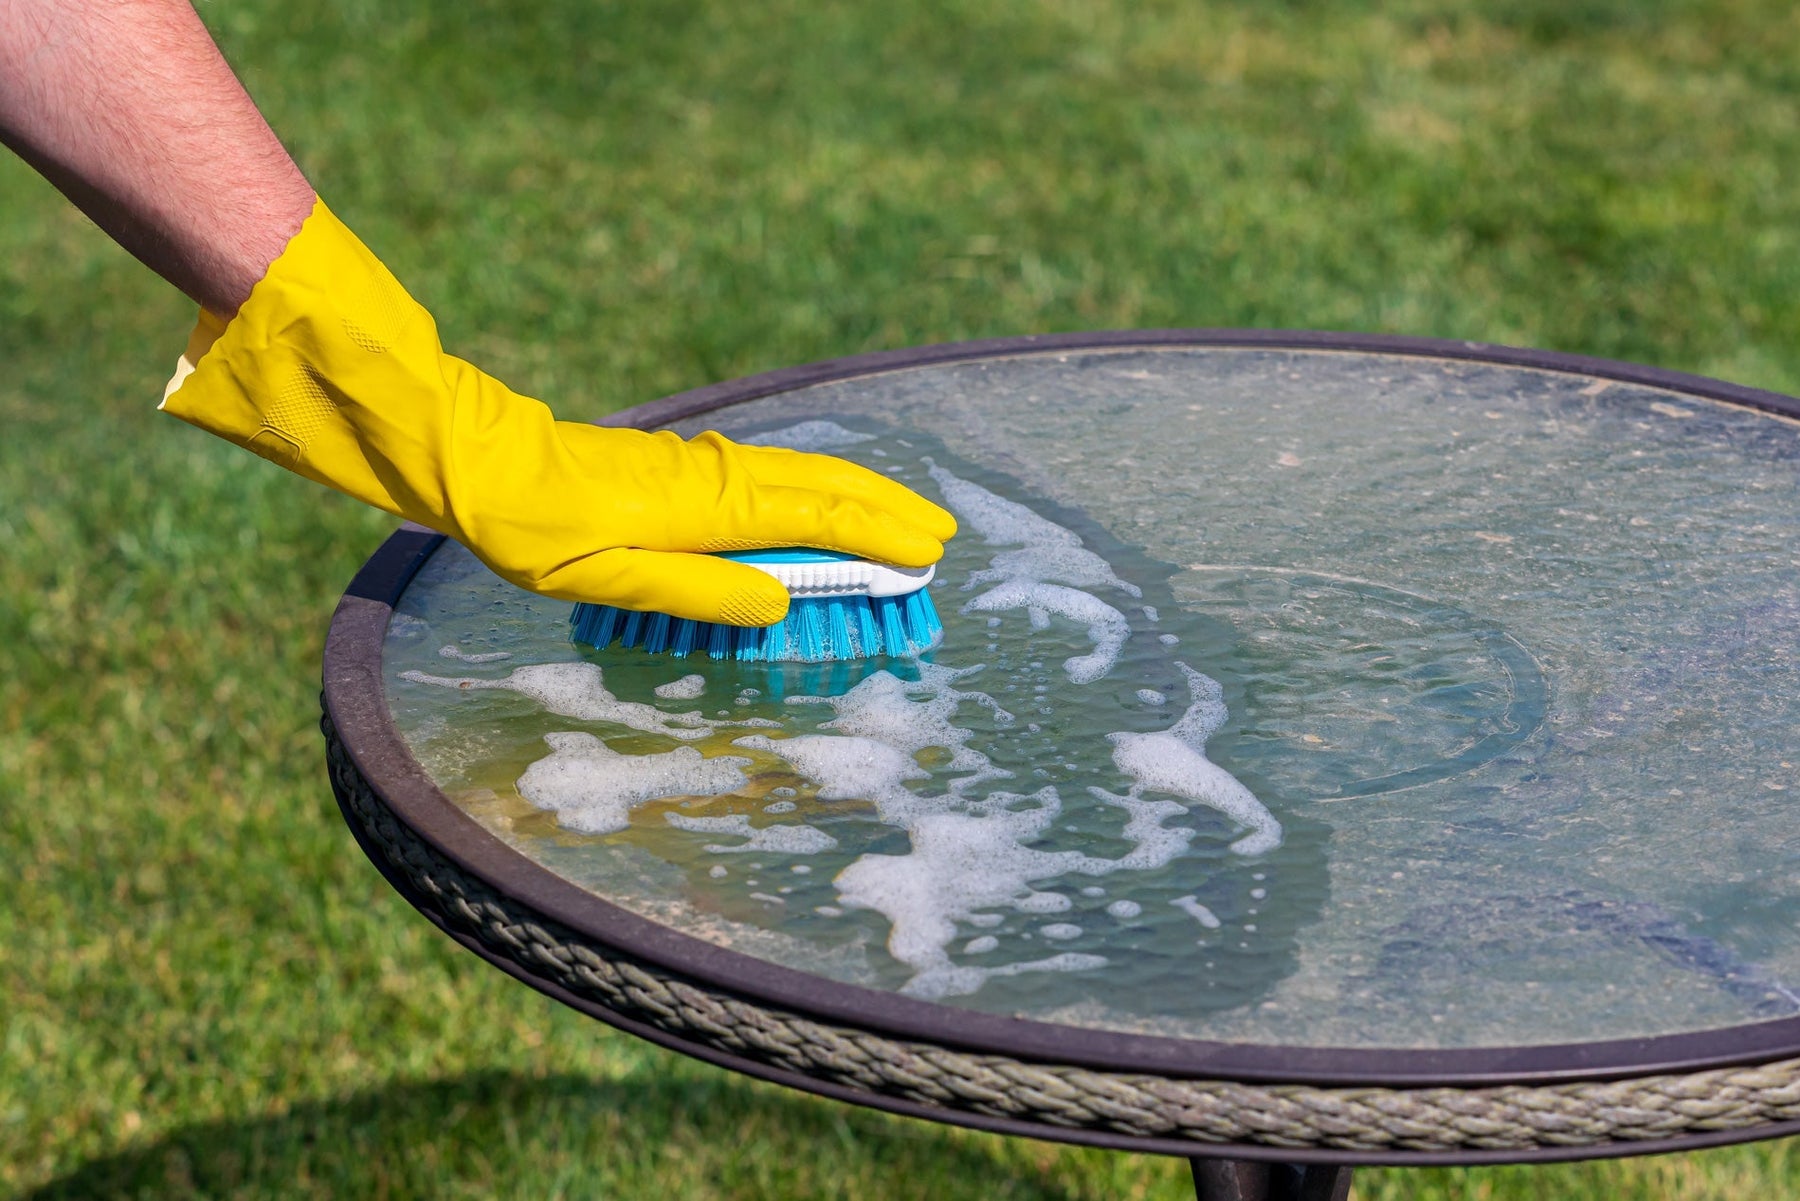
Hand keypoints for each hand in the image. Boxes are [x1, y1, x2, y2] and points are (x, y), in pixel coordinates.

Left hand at [162, 200, 954, 623]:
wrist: (480, 464)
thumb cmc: (535, 532)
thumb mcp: (606, 580)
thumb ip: (696, 590)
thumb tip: (780, 601)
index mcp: (705, 509)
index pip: (815, 521)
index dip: (876, 539)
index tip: (928, 557)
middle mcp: (716, 480)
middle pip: (824, 488)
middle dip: (887, 511)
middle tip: (942, 539)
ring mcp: (703, 468)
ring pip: (802, 477)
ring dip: (859, 498)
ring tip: (904, 521)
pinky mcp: (686, 469)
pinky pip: (773, 478)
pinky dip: (819, 491)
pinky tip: (826, 506)